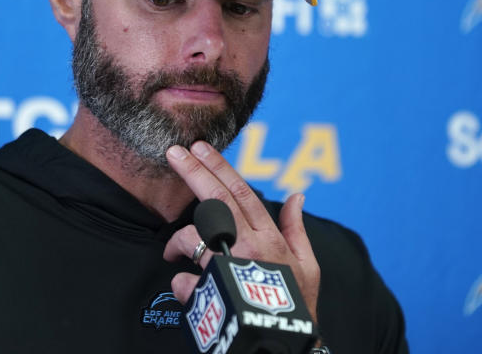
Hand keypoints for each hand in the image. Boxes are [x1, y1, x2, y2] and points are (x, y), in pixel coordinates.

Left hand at [162, 141, 320, 321]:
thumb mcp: (308, 265)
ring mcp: (231, 270)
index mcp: (270, 238)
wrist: (286, 346)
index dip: (219, 167)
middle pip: (217, 200)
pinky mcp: (214, 295)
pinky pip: (184, 281)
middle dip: (194, 172)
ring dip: (178, 241)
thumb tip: (298, 194)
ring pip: (194, 237)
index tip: (200, 148)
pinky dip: (181, 283)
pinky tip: (184, 287)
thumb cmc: (298, 305)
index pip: (241, 192)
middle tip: (175, 152)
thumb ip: (295, 227)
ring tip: (173, 250)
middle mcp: (249, 248)